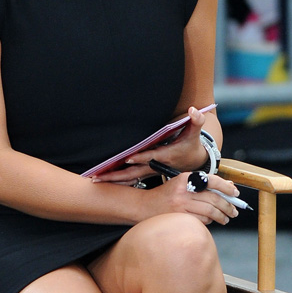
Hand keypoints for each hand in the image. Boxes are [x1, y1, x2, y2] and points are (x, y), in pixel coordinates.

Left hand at [92, 106, 209, 183]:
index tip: (128, 158)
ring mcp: (150, 171)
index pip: (151, 156)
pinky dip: (119, 181)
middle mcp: (155, 165)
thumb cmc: (191, 145)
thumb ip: (195, 121)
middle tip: (100, 177)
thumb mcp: (195, 132)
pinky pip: (132, 179)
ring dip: (114, 180)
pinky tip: (105, 181)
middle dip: (117, 175)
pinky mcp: (148, 172)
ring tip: (96, 180)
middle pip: (135, 172)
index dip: (140, 157)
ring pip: (131, 177)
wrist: (194, 161)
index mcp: (166, 155)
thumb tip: (193, 111)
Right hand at [150, 170, 238, 225]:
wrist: (145, 206)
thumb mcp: (183, 184)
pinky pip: (201, 220)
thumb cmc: (166, 195)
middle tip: (234, 211)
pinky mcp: (179, 216)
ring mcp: (181, 204)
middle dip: (228, 206)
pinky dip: (209, 221)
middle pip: (213, 199)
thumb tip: (228, 186)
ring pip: (209, 211)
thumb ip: (204, 184)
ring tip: (225, 218)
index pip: (212, 180)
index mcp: (186, 178)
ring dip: (221, 216)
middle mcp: (184, 190)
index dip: (226, 188)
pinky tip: (210, 221)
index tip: (235, 193)